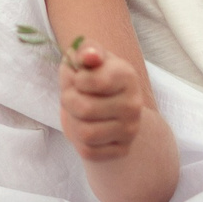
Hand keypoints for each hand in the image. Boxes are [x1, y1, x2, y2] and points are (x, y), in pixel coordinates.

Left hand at [58, 43, 144, 162]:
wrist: (108, 105)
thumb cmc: (93, 76)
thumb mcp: (89, 57)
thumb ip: (86, 50)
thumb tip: (89, 56)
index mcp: (126, 75)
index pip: (87, 81)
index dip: (73, 80)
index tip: (78, 78)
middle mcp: (134, 103)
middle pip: (83, 109)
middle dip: (68, 102)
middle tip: (72, 97)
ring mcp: (131, 128)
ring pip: (85, 134)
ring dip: (73, 123)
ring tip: (78, 114)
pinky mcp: (123, 148)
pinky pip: (89, 151)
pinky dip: (80, 142)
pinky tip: (87, 128)